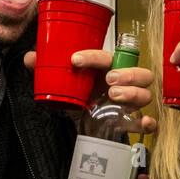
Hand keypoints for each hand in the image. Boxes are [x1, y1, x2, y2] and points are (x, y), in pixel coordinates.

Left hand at [23, 50, 156, 132]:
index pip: (106, 56)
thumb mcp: (62, 83)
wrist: (81, 122)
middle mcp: (123, 83)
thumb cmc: (78, 96)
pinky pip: (147, 121)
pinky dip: (148, 121)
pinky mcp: (130, 121)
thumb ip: (47, 69)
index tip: (75, 60)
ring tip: (114, 96)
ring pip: (145, 93)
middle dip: (127, 74)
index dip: (93, 56)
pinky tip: (143, 121)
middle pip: (139, 72)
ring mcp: (129, 102)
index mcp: (107, 69)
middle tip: (109, 80)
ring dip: (133, 92)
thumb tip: (31, 58)